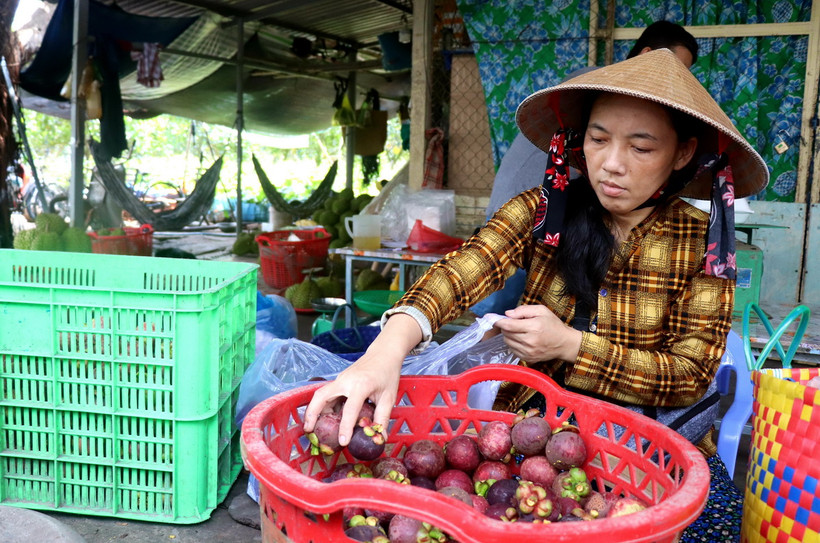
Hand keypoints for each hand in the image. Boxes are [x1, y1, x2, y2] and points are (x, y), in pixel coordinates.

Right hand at [302, 313, 421, 445]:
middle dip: (312, 414)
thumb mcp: (388, 397)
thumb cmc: (387, 374)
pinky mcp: (339, 379)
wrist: (384, 354)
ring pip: (321, 394)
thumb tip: (380, 438)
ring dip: (315, 410)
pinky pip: (328, 393)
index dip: (345, 427)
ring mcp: (340, 378)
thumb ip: (382, 418)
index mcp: (361, 385)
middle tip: (308, 430)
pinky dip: (324, 405)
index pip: (350, 409)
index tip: (343, 442)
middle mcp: (346, 381)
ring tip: (312, 427)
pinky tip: (326, 417)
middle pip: (321, 396)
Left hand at [493, 304, 582, 362]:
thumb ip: (523, 310)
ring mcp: (528, 352)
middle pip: (506, 334)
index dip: (499, 321)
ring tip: (519, 331)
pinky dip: (513, 344)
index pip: (509, 325)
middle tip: (514, 323)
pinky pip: (512, 350)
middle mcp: (530, 342)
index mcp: (533, 327)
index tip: (492, 318)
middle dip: (506, 327)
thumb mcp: (541, 310)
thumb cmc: (553, 325)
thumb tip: (507, 314)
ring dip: (509, 335)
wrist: (564, 343)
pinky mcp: (528, 359)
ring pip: (507, 342)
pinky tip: (522, 340)